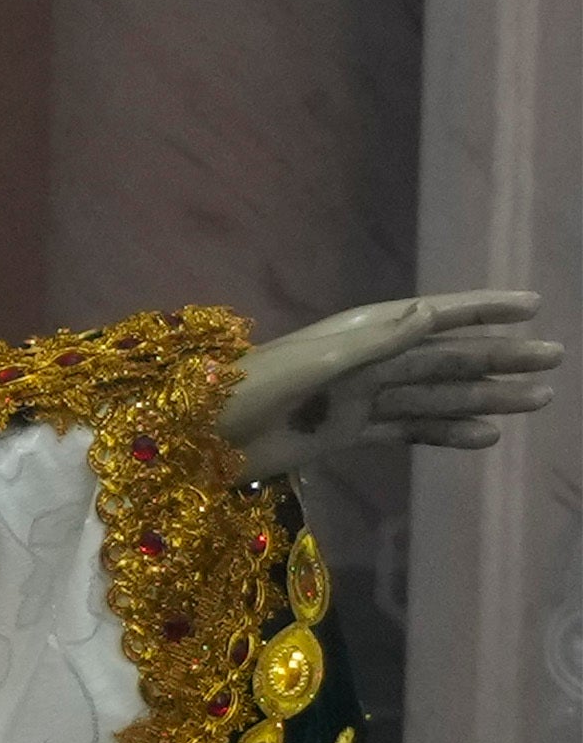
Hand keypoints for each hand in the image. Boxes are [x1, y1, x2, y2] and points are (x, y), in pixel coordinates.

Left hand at [219, 290, 553, 479]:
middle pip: (446, 355)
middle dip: (499, 357)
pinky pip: (407, 429)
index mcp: (359, 334)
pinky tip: (485, 434)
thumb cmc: (244, 391)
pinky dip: (446, 431)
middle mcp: (366, 360)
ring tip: (538, 399)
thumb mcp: (311, 363)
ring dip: (485, 395)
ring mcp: (358, 398)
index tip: (532, 304)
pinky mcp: (345, 432)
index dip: (482, 309)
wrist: (195, 438)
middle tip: (554, 359)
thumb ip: (373, 343)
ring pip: (436, 393)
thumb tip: (431, 314)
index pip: (434, 315)